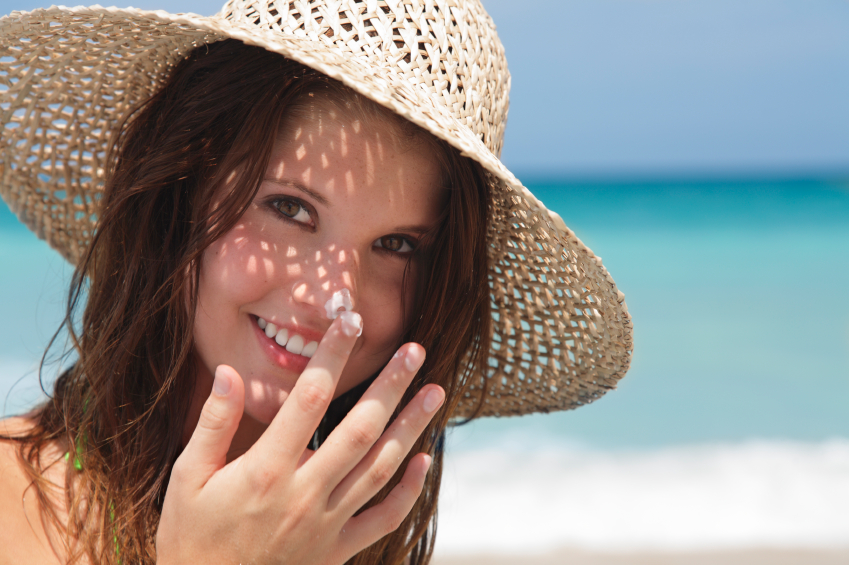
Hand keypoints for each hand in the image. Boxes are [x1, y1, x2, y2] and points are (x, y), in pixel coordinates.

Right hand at [155, 314, 443, 563]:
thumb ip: (212, 425)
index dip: (332, 355)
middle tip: (415, 350)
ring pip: (380, 467)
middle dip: (390, 385)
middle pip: (359, 428)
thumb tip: (229, 372)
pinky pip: (383, 519)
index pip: (307, 397)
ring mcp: (327, 523)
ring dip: (411, 427)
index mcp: (266, 469)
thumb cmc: (193, 540)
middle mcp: (304, 493)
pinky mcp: (338, 550)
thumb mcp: (186, 480)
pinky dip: (408, 491)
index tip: (348, 320)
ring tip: (435, 391)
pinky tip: (423, 460)